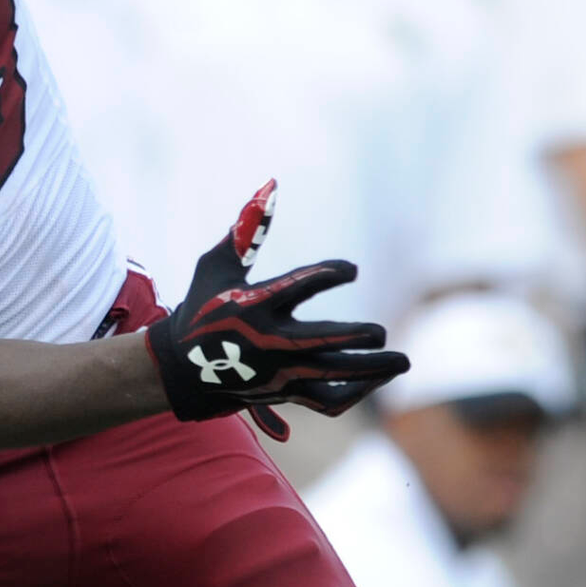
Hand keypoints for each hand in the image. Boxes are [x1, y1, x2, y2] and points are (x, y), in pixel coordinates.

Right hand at [145, 182, 409, 439]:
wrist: (183, 367)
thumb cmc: (204, 308)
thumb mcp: (217, 266)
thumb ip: (246, 229)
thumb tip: (272, 185)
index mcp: (254, 306)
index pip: (297, 287)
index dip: (329, 275)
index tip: (351, 271)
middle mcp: (269, 342)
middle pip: (319, 343)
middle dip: (355, 338)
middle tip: (379, 333)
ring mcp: (280, 372)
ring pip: (331, 377)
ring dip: (370, 371)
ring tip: (402, 361)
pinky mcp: (286, 394)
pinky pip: (328, 401)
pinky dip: (356, 392)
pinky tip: (376, 377)